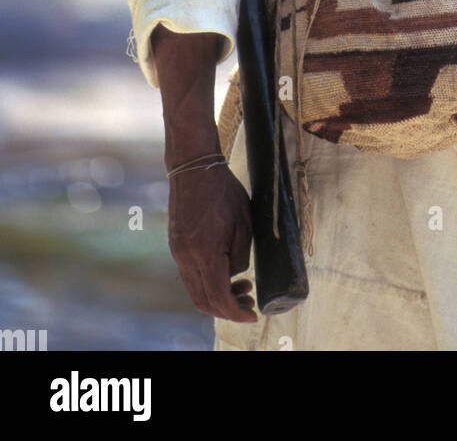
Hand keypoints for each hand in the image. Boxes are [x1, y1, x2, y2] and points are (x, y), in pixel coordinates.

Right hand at [167, 162, 257, 322]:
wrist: (194, 168)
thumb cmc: (224, 191)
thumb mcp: (244, 223)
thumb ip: (240, 256)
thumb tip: (235, 274)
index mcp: (205, 253)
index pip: (219, 297)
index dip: (237, 312)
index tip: (254, 314)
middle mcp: (186, 258)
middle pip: (204, 301)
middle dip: (228, 309)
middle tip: (250, 302)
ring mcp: (177, 253)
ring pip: (195, 291)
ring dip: (217, 297)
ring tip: (242, 286)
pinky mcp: (176, 246)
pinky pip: (190, 276)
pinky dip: (208, 283)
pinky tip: (225, 272)